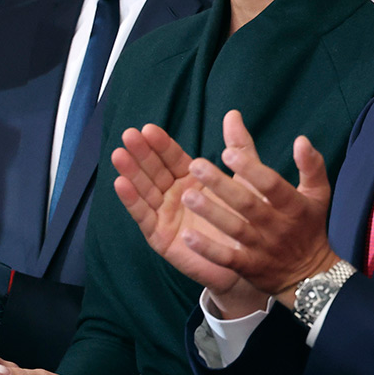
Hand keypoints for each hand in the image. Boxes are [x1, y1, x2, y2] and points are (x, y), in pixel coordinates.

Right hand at [112, 123, 265, 316]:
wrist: (254, 262)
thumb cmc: (248, 221)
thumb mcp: (245, 180)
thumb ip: (239, 148)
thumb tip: (233, 113)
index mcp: (190, 180)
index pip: (172, 158)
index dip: (160, 144)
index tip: (149, 128)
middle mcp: (174, 195)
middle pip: (154, 170)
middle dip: (141, 153)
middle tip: (129, 135)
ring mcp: (165, 215)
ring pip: (145, 189)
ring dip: (131, 172)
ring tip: (119, 155)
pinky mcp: (160, 236)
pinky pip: (144, 216)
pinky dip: (132, 200)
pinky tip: (121, 184)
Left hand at [178, 111, 337, 308]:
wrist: (311, 275)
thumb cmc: (309, 225)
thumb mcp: (317, 194)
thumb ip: (310, 165)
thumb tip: (301, 139)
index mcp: (294, 206)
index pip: (272, 185)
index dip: (250, 169)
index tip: (226, 152)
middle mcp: (277, 227)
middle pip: (248, 204)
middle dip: (221, 185)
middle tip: (195, 165)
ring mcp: (262, 248)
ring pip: (234, 229)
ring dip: (210, 213)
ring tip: (187, 196)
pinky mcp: (249, 267)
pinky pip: (227, 259)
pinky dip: (207, 249)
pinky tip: (187, 236)